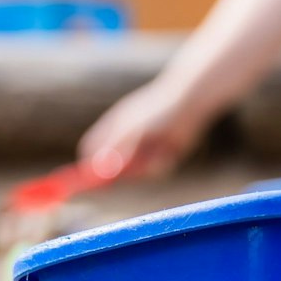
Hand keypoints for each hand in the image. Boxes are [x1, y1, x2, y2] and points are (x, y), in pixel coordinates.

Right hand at [79, 82, 206, 180]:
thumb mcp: (133, 129)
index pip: (90, 150)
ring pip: (136, 172)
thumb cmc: (159, 109)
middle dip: (120, 174)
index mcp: (112, 128)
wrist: (191, 102)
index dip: (89, 166)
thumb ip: (115, 148)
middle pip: (111, 168)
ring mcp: (142, 149)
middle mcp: (124, 140)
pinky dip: (161, 163)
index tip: (94, 179)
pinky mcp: (159, 155)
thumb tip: (98, 169)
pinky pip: (154, 170)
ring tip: (160, 149)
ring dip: (146, 166)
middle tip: (130, 171)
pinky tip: (171, 148)